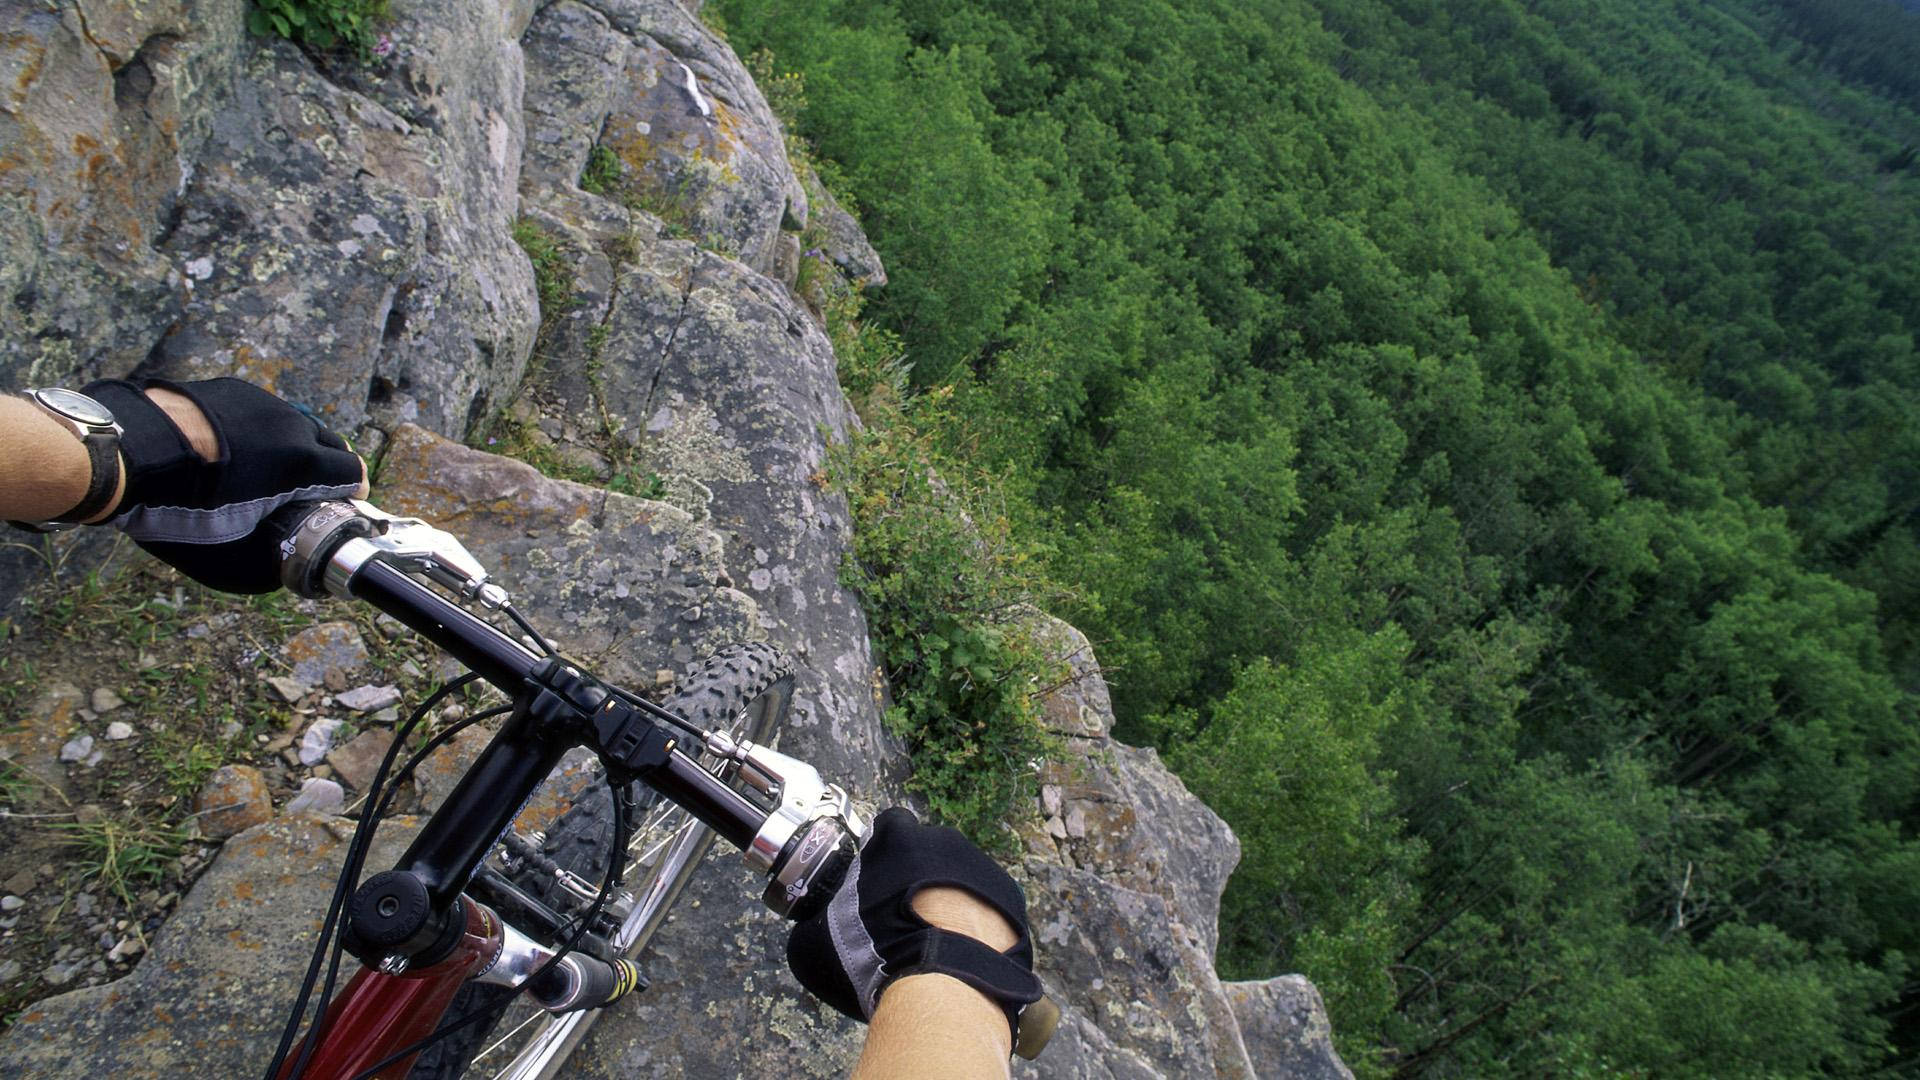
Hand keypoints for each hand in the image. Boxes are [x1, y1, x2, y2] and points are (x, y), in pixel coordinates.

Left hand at [84, 377, 368, 593]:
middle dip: (328, 467)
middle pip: (330, 443)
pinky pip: (261, 412)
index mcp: (301, 461)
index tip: (343, 504)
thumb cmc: (180, 507)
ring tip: (267, 469)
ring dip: (293, 446)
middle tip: (308, 491)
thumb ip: (267, 564)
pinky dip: (260, 430)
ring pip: (295, 424)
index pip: (352, 471)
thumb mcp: (228, 554)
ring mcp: (259, 401)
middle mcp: (289, 423)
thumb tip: (283, 574)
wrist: (127, 453)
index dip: (352, 492)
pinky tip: (233, 449)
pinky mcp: (229, 389)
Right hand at [786, 808, 1040, 1037]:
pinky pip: (989, 907)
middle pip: (928, 852)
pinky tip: (963, 954)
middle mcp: (945, 841)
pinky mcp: (1012, 900)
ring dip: (950, 902)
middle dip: (918, 880)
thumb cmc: (874, 955)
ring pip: (962, 879)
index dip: (881, 854)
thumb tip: (814, 934)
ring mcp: (983, 868)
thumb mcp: (815, 945)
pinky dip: (978, 925)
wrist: (945, 984)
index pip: (888, 826)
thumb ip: (816, 926)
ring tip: (936, 944)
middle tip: (903, 921)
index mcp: (898, 838)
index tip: (876, 884)